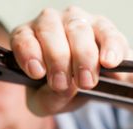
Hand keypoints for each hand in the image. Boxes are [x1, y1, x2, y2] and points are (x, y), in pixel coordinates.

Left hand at [11, 6, 128, 114]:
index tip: (38, 73)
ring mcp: (77, 21)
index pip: (22, 38)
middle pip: (50, 31)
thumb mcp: (45, 102)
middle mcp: (49, 23)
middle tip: (62, 84)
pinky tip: (108, 63)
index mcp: (28, 38)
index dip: (29, 54)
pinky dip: (109, 48)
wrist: (87, 90)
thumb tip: (66, 87)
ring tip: (85, 82)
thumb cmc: (57, 90)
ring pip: (78, 30)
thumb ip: (47, 99)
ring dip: (83, 58)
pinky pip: (108, 33)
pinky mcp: (104, 28)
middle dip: (57, 59)